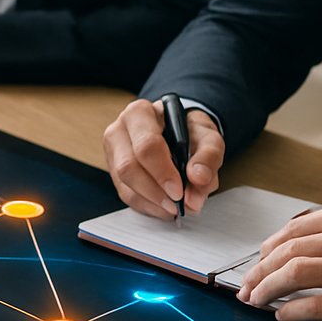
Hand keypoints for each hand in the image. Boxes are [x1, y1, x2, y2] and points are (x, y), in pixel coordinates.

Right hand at [102, 98, 224, 217]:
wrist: (178, 131)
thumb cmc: (189, 132)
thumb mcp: (208, 137)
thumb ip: (208, 157)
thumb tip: (198, 179)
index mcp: (141, 113)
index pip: (146, 145)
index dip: (162, 172)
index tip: (179, 191)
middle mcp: (120, 129)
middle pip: (128, 166)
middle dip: (154, 191)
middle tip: (177, 203)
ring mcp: (113, 151)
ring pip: (124, 183)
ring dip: (151, 201)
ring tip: (174, 207)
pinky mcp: (114, 170)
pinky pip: (125, 194)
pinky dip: (147, 205)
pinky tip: (163, 206)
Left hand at [237, 198, 321, 320]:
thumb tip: (296, 244)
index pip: (292, 231)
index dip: (266, 250)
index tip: (256, 262)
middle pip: (286, 252)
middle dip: (258, 271)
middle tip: (245, 286)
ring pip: (294, 276)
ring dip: (266, 289)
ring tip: (254, 300)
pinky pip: (316, 306)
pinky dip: (292, 312)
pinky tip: (283, 316)